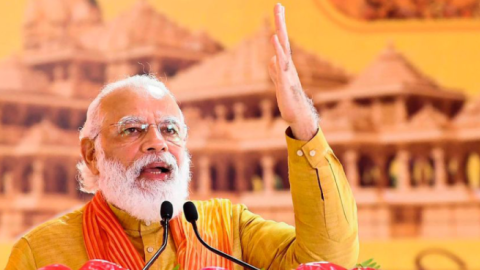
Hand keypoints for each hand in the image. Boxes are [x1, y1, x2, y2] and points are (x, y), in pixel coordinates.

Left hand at [269, 3, 317, 140]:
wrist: (297, 114)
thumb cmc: (288, 98)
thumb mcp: (278, 82)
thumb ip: (274, 71)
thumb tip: (271, 60)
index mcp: (285, 63)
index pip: (281, 40)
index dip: (279, 24)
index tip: (278, 7)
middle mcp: (287, 64)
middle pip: (283, 40)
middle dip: (280, 23)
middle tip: (278, 5)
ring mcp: (287, 73)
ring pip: (283, 53)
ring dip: (279, 39)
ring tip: (275, 26)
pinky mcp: (284, 84)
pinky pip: (280, 68)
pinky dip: (278, 56)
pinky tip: (274, 46)